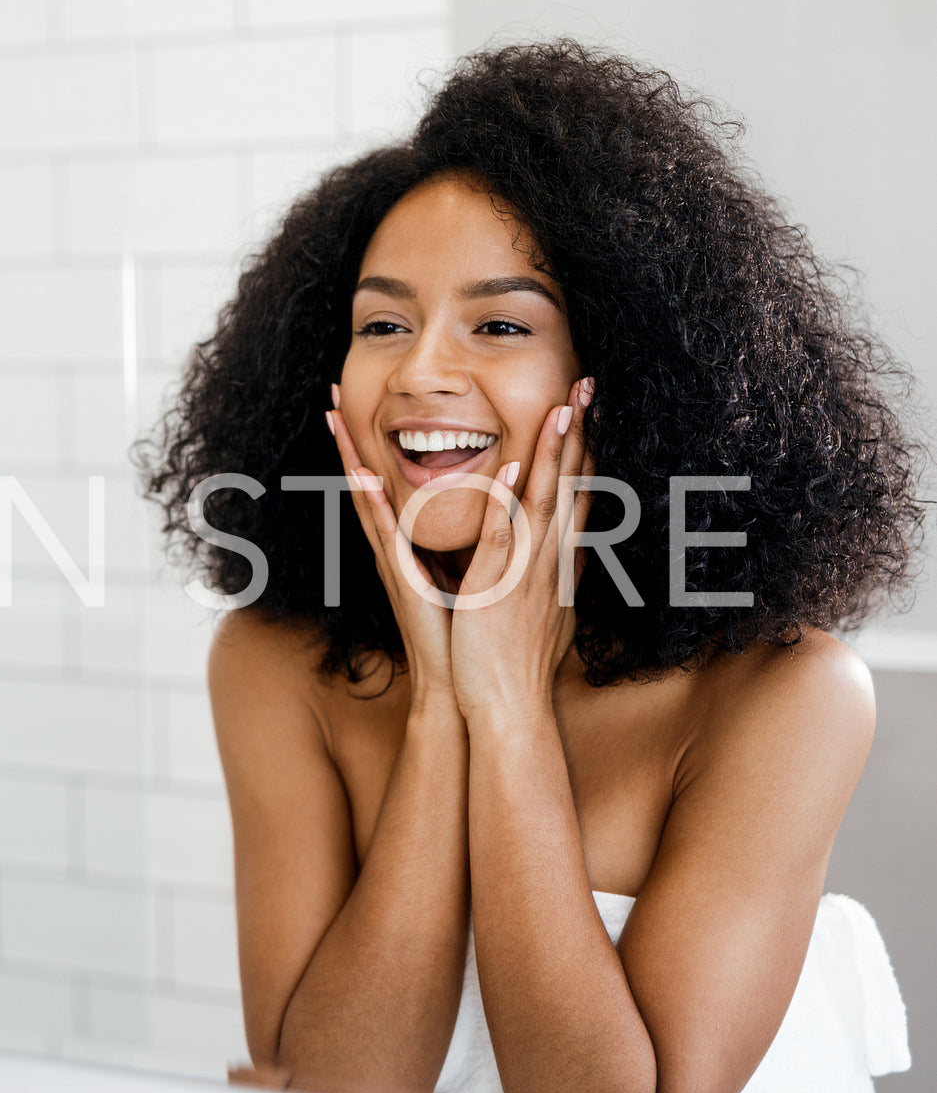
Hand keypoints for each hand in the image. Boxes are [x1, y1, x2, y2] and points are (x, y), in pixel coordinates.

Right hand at [327, 390, 455, 712]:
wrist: (463, 692)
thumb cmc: (469, 643)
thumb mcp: (474, 581)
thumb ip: (475, 547)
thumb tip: (494, 513)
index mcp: (413, 549)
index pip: (388, 487)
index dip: (371, 448)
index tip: (356, 410)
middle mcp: (398, 552)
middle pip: (367, 484)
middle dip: (348, 441)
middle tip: (330, 397)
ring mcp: (395, 566)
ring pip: (368, 501)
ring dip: (350, 458)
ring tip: (335, 419)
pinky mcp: (404, 583)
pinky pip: (389, 536)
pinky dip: (377, 506)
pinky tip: (366, 475)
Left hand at [448, 377, 594, 723]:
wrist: (508, 708)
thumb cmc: (516, 663)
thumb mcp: (544, 612)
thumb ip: (553, 578)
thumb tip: (566, 558)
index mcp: (558, 563)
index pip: (580, 495)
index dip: (588, 450)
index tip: (592, 410)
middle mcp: (551, 560)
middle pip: (573, 484)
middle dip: (580, 432)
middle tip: (589, 384)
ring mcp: (529, 571)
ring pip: (544, 499)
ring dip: (552, 451)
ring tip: (561, 406)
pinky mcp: (499, 586)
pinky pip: (503, 536)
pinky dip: (506, 502)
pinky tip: (509, 468)